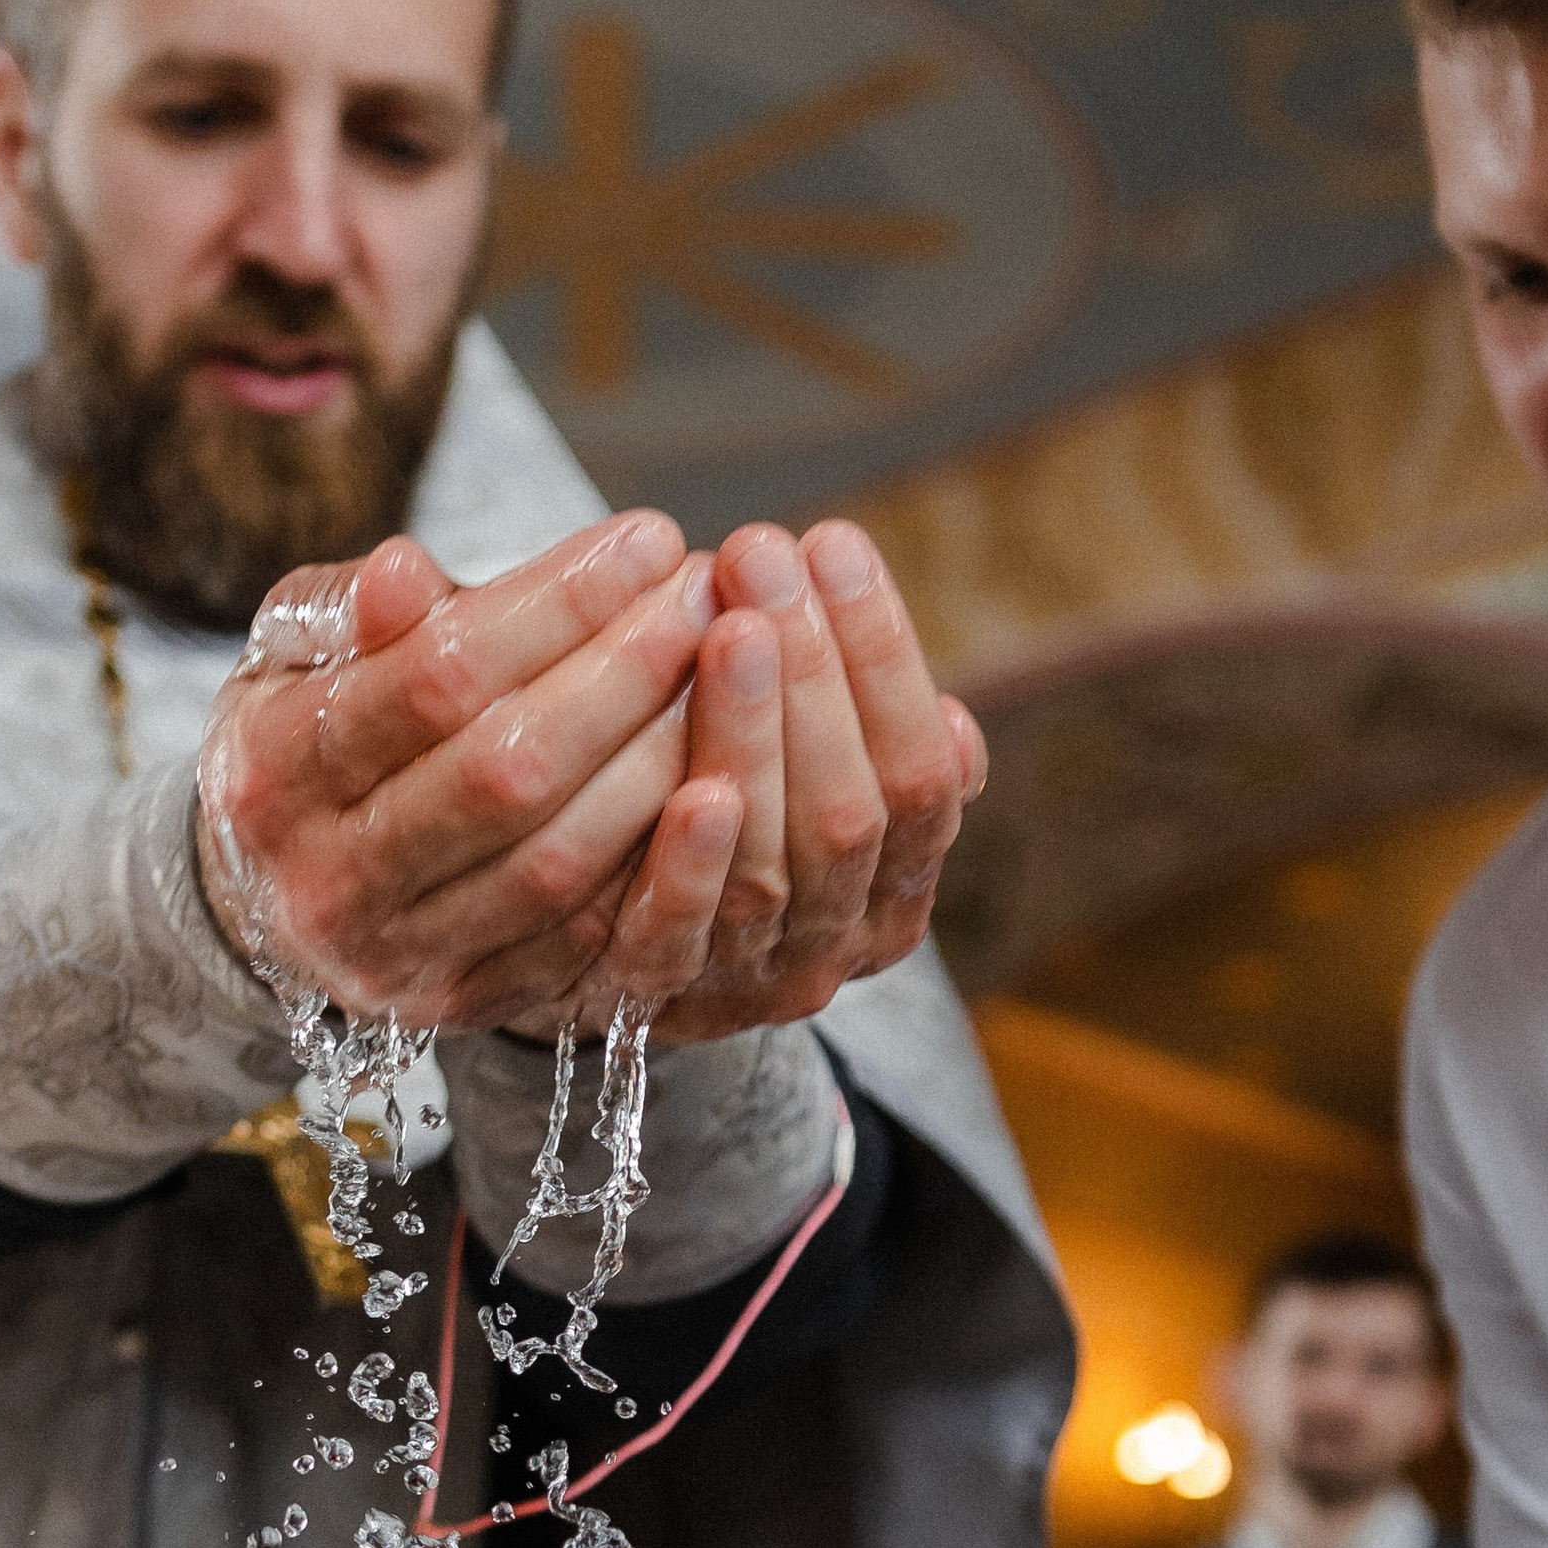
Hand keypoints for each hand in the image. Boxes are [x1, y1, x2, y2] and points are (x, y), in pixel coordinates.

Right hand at [194, 511, 751, 1034]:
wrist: (272, 885)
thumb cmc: (312, 727)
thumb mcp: (295, 652)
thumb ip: (348, 609)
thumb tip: (406, 572)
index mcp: (271, 771)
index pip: (434, 677)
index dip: (556, 605)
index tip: (647, 540)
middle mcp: (325, 881)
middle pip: (507, 773)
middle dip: (625, 676)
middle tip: (705, 599)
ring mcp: (396, 958)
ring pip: (555, 863)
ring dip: (660, 765)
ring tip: (726, 677)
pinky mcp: (463, 1005)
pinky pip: (583, 939)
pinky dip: (655, 860)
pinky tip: (710, 777)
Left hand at [623, 518, 983, 1043]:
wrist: (591, 963)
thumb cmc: (720, 827)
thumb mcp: (810, 790)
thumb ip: (866, 750)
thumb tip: (956, 721)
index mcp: (894, 894)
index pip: (922, 778)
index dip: (885, 663)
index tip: (835, 547)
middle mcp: (836, 944)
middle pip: (849, 816)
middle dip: (814, 675)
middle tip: (763, 554)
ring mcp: (747, 980)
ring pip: (772, 869)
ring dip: (752, 738)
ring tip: (728, 627)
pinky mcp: (653, 1000)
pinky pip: (675, 938)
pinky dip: (692, 864)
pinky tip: (697, 790)